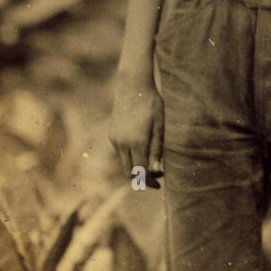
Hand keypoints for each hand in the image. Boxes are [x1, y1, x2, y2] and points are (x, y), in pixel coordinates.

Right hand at [110, 71, 163, 188]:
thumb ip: (156, 149)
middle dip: (141, 179)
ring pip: (124, 163)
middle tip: (156, 178)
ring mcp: (115, 139)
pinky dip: (131, 157)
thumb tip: (156, 172)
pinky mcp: (112, 134)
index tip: (159, 185)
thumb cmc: (151, 104)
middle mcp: (122, 143)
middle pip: (129, 172)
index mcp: (136, 142)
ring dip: (136, 168)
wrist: (132, 85)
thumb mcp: (159, 125)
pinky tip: (142, 150)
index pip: (141, 172)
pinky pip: (121, 153)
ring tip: (151, 163)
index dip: (149, 182)